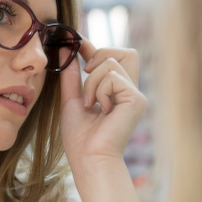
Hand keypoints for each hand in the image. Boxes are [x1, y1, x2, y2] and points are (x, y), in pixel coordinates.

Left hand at [59, 41, 146, 178]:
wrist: (88, 158)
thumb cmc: (80, 137)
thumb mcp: (71, 100)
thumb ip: (70, 76)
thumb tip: (65, 50)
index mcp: (117, 91)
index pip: (114, 57)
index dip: (96, 47)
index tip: (76, 43)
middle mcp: (130, 91)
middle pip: (126, 52)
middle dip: (101, 54)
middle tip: (85, 72)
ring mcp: (135, 94)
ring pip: (112, 63)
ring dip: (92, 80)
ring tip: (89, 103)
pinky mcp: (137, 99)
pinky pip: (113, 77)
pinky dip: (99, 90)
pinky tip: (99, 109)